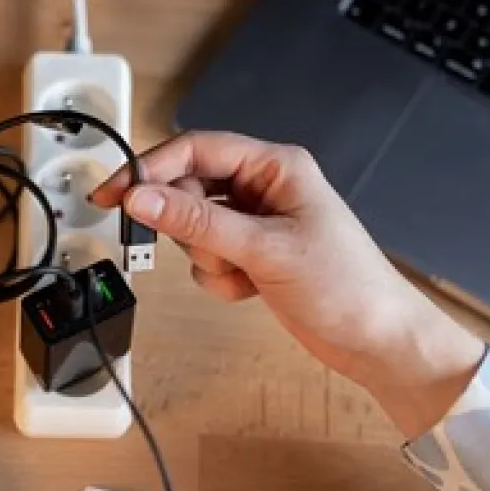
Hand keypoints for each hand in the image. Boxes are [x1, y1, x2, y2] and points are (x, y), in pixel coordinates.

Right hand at [91, 132, 485, 439]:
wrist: (376, 341)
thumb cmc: (348, 286)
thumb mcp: (264, 248)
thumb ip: (197, 222)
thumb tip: (142, 197)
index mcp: (275, 167)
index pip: (195, 150)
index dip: (150, 169)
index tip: (114, 193)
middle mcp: (262, 190)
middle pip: (188, 190)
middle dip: (184, 227)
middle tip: (182, 245)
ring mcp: (256, 226)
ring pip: (193, 231)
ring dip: (207, 259)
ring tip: (242, 273)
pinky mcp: (251, 257)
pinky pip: (206, 260)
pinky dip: (218, 279)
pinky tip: (249, 288)